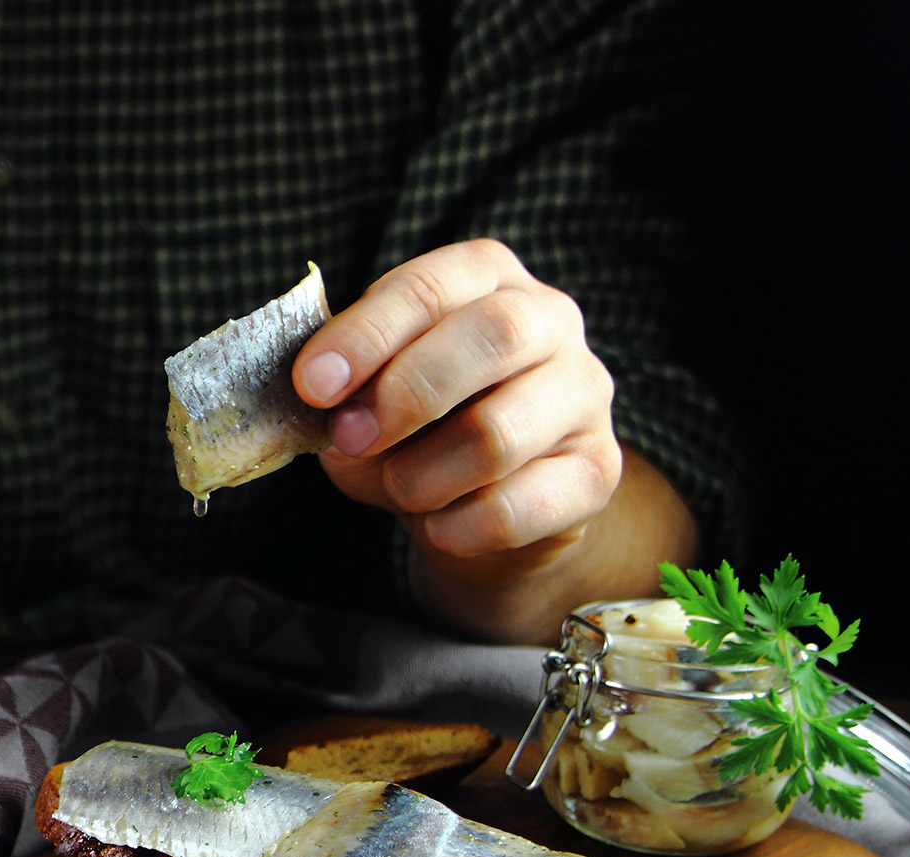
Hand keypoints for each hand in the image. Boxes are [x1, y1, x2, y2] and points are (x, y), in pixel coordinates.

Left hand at [292, 239, 693, 641]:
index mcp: (484, 277)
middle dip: (406, 394)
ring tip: (398, 488)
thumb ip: (346, 392)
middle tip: (350, 438)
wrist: (481, 509)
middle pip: (493, 336)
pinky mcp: (598, 471)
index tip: (312, 384)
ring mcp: (584, 394)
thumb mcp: (365, 399)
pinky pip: (518, 506)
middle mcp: (549, 320)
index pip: (429, 287)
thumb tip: (326, 407)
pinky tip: (438, 525)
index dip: (366, 335)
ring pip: (499, 432)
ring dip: (422, 474)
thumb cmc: (414, 431)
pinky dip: (457, 526)